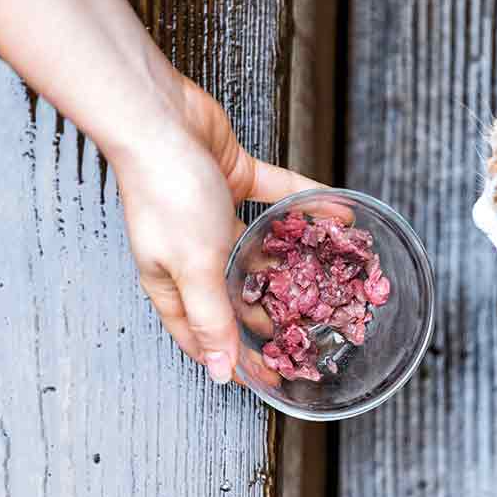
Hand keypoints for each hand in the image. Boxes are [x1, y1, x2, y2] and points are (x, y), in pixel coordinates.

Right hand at [110, 75, 323, 383]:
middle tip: (312, 328)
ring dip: (293, 256)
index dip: (238, 359)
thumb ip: (212, 320)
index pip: (206, 334)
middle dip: (272, 310)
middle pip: (237, 292)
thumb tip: (220, 374)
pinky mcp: (232, 177)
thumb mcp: (193, 268)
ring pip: (260, 244)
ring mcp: (212, 214)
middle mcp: (193, 252)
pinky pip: (277, 196)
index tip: (275, 377)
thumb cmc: (167, 196)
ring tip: (331, 273)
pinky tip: (338, 213)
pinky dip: (305, 203)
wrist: (158, 119)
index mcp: (173, 282)